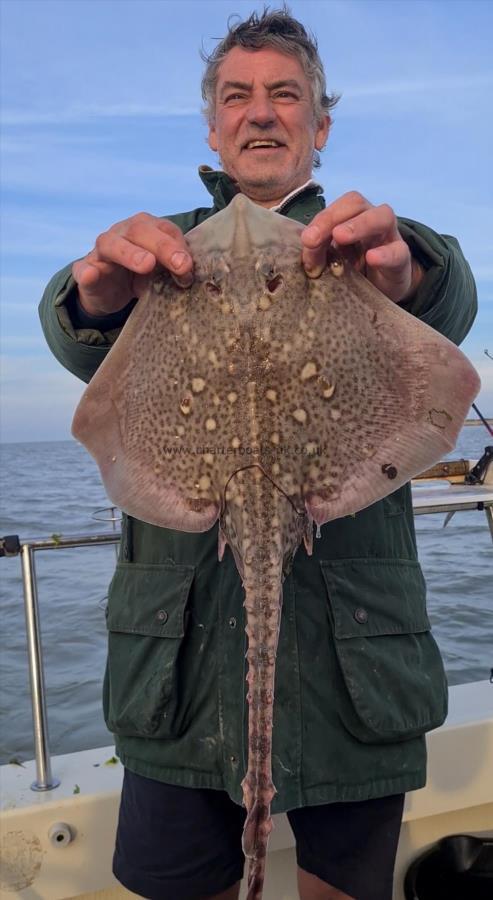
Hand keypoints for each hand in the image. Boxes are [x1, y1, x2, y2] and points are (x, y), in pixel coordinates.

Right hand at [72, 213, 193, 315]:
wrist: (109, 292)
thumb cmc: (141, 276)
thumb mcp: (162, 273)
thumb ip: (176, 271)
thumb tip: (190, 275)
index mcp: (146, 229)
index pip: (165, 229)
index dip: (179, 246)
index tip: (189, 268)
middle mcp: (123, 233)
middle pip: (140, 230)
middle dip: (163, 246)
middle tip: (180, 265)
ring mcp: (102, 251)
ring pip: (112, 244)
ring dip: (130, 253)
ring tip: (146, 265)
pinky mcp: (86, 270)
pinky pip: (84, 268)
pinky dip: (88, 271)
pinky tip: (92, 275)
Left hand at [301, 191, 423, 302]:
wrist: (382, 291)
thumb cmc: (354, 271)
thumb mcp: (332, 261)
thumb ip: (318, 253)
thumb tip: (304, 255)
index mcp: (350, 218)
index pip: (336, 207)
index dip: (320, 219)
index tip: (305, 240)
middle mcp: (371, 220)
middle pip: (356, 203)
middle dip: (331, 218)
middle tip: (312, 239)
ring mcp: (389, 236)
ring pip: (382, 217)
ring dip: (359, 225)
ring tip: (340, 236)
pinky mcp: (402, 259)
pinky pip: (398, 251)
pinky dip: (384, 254)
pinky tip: (371, 258)